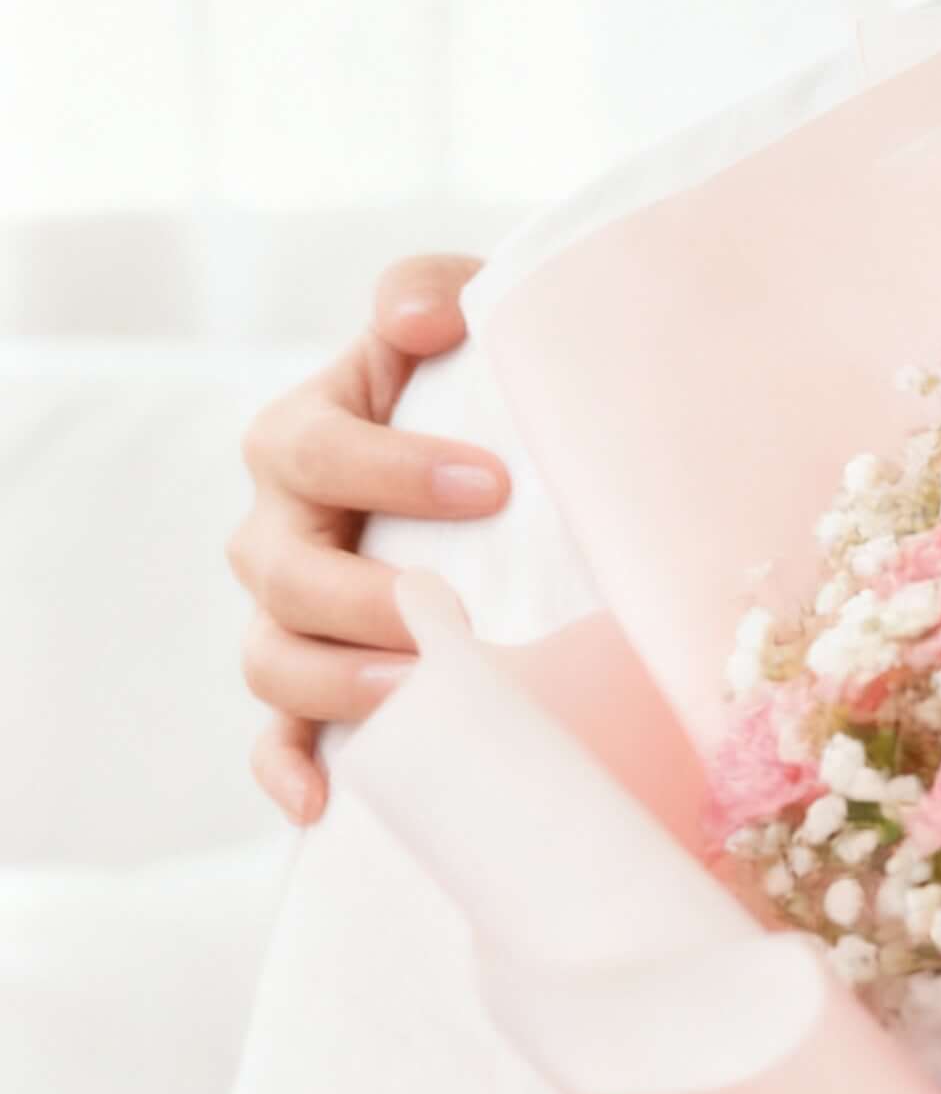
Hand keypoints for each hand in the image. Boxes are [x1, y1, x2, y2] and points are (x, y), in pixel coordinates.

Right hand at [232, 253, 495, 820]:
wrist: (515, 449)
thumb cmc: (483, 380)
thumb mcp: (466, 313)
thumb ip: (433, 291)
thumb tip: (423, 319)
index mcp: (307, 434)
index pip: (310, 449)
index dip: (390, 468)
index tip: (494, 486)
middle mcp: (281, 526)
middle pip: (277, 570)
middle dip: (359, 596)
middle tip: (449, 610)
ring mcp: (294, 613)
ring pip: (272, 658)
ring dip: (335, 683)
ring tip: (418, 688)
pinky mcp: (321, 681)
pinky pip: (278, 737)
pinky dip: (288, 770)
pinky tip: (325, 802)